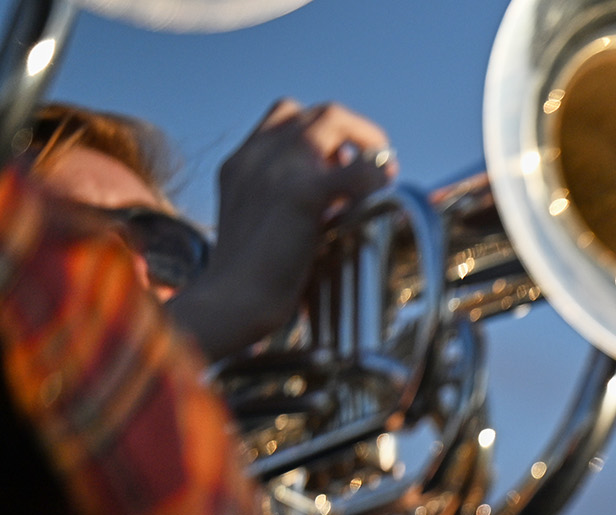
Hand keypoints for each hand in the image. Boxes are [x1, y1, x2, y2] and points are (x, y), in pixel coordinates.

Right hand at [167, 99, 395, 360]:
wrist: (232, 301)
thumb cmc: (251, 278)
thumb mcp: (263, 223)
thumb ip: (292, 202)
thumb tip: (341, 197)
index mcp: (241, 162)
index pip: (284, 118)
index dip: (321, 130)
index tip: (345, 157)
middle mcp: (256, 155)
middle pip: (311, 113)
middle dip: (352, 128)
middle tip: (376, 159)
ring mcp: (277, 170)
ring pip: (330, 119)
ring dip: (365, 138)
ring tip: (383, 171)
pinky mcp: (301, 195)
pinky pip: (355, 170)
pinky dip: (376, 176)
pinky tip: (383, 194)